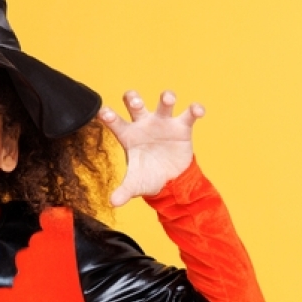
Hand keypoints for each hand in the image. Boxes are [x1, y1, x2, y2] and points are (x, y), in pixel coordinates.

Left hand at [98, 90, 203, 206]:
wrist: (171, 180)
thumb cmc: (148, 176)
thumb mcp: (135, 185)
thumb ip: (124, 191)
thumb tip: (113, 203)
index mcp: (128, 136)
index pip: (115, 122)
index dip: (109, 116)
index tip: (104, 113)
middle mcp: (144, 125)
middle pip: (136, 104)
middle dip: (134, 99)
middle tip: (135, 102)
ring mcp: (163, 124)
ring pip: (163, 104)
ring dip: (166, 97)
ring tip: (168, 98)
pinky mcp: (182, 127)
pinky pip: (189, 114)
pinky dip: (195, 110)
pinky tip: (198, 111)